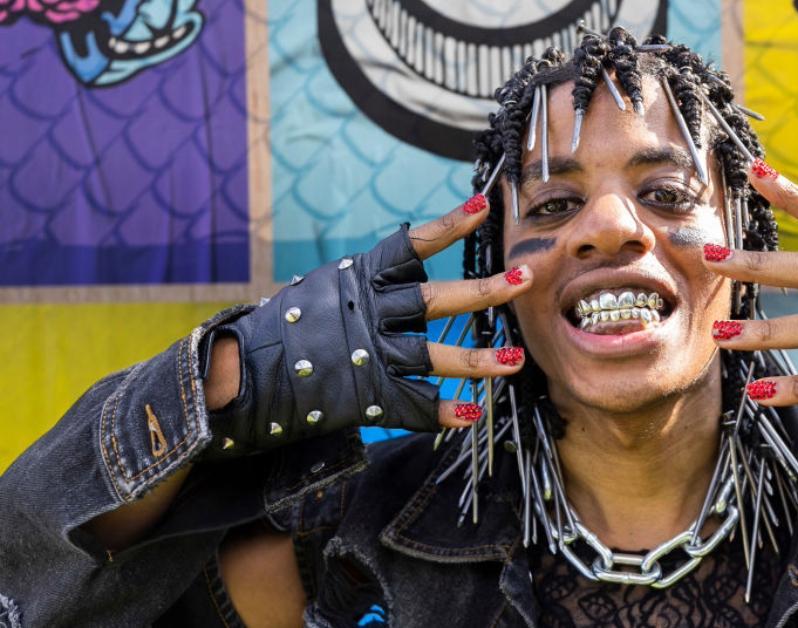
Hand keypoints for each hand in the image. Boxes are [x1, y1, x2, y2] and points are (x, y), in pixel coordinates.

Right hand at [204, 194, 531, 457]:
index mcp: (358, 279)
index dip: (449, 226)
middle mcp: (369, 311)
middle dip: (486, 290)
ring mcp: (369, 354)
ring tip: (516, 360)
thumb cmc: (277, 328)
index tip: (483, 205)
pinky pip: (413, 404)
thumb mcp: (319, 291)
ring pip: (435, 355)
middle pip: (438, 299)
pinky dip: (444, 412)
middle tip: (525, 278)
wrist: (233, 373)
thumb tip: (397, 273)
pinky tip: (472, 414)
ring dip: (479, 358)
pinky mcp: (363, 395)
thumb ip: (363, 287)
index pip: (411, 245)